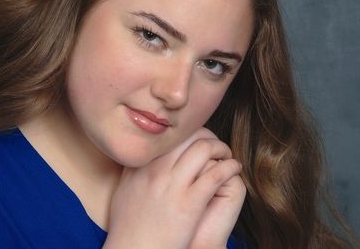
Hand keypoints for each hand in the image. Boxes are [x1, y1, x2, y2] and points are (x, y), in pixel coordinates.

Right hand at [103, 128, 243, 248]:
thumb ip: (133, 169)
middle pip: (187, 135)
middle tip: (216, 145)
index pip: (168, 135)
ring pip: (204, 148)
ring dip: (221, 148)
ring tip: (227, 155)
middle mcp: (156, 170)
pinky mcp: (190, 203)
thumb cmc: (129, 227)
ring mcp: (173, 185)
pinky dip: (229, 167)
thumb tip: (142, 155)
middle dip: (207, 135)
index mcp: (141, 165)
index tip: (196, 138)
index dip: (187, 132)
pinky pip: (216, 174)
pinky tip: (234, 169)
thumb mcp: (125, 191)